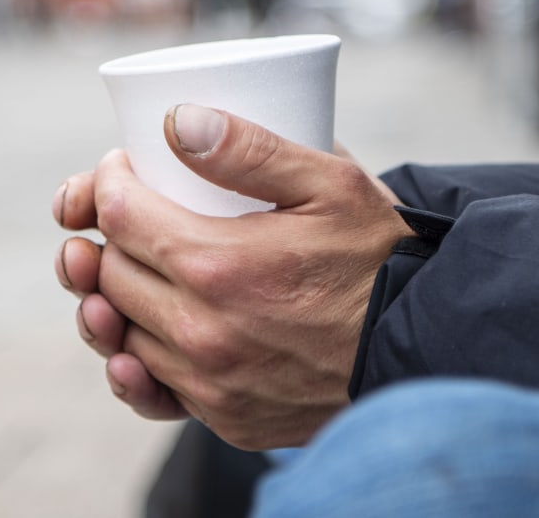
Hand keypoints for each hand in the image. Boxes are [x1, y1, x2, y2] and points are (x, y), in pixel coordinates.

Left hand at [55, 105, 411, 448]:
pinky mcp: (225, 417)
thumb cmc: (381, 259)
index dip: (109, 180)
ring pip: (122, 331)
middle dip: (109, 235)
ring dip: (119, 294)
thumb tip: (175, 121)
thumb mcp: (331, 184)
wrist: (430, 348)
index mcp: (217, 266)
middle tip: (131, 213)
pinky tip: (146, 333)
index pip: (118, 214)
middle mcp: (202, 333)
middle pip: (111, 273)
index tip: (124, 167)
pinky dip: (139, 354)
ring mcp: (211, 384)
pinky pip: (153, 385)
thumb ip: (249, 149)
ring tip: (140, 264)